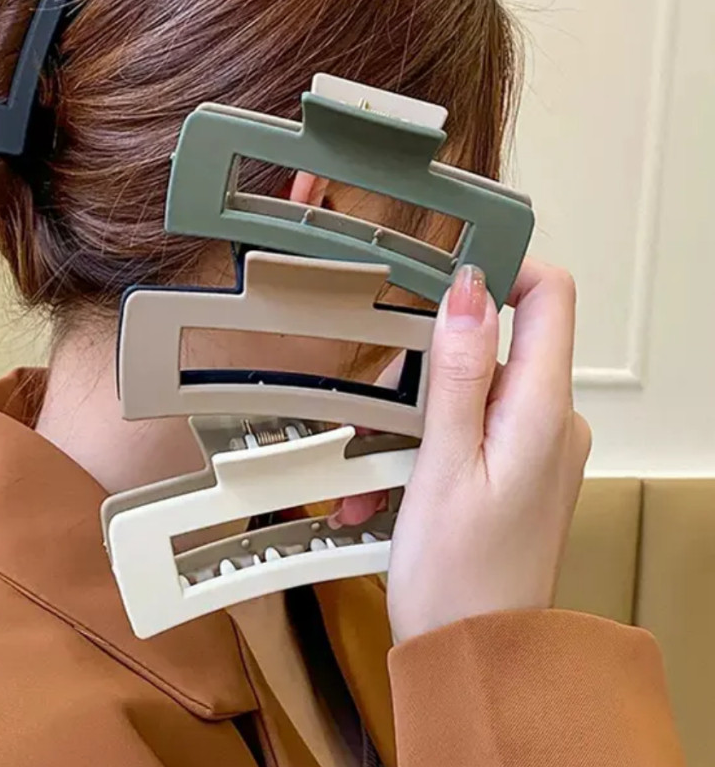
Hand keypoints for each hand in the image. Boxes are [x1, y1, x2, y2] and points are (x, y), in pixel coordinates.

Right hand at [385, 259, 590, 642]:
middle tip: (383, 405)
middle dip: (426, 363)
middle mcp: (550, 422)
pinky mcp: (515, 469)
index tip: (444, 268)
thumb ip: (457, 373)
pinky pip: (468, 428)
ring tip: (376, 470)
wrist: (474, 659)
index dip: (502, 267)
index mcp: (541, 412)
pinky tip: (388, 488)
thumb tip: (469, 292)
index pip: (549, 296)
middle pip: (493, 341)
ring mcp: (534, 446)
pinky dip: (423, 445)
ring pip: (469, 388)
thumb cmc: (459, 580)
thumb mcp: (442, 466)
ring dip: (413, 417)